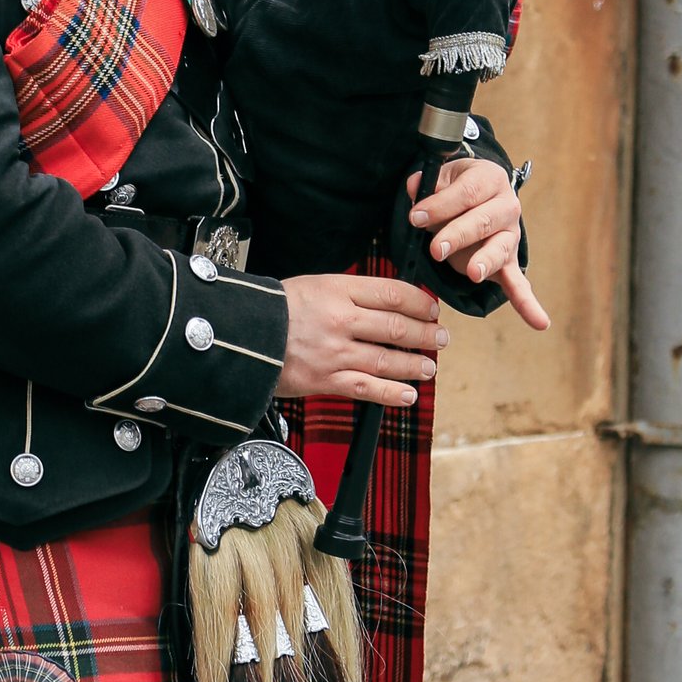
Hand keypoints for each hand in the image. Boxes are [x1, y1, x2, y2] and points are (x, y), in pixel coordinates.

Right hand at [275, 271, 445, 407]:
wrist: (240, 336)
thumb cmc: (274, 309)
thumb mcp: (314, 285)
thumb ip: (349, 294)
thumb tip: (387, 303)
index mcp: (338, 290)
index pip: (393, 293)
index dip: (420, 303)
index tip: (432, 309)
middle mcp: (340, 320)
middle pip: (396, 327)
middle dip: (425, 334)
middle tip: (440, 338)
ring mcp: (335, 352)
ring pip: (387, 360)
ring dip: (415, 365)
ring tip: (429, 367)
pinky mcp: (325, 380)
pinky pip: (367, 388)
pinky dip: (392, 393)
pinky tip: (409, 395)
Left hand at [410, 156, 549, 332]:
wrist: (478, 194)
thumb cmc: (456, 186)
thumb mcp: (442, 175)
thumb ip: (428, 183)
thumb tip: (415, 190)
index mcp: (490, 179)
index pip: (467, 192)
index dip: (441, 205)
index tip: (415, 217)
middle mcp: (506, 206)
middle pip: (484, 221)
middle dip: (459, 235)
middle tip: (436, 249)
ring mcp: (509, 236)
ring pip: (499, 250)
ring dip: (485, 262)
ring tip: (472, 273)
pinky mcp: (508, 262)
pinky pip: (518, 283)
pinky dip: (527, 303)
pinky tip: (540, 322)